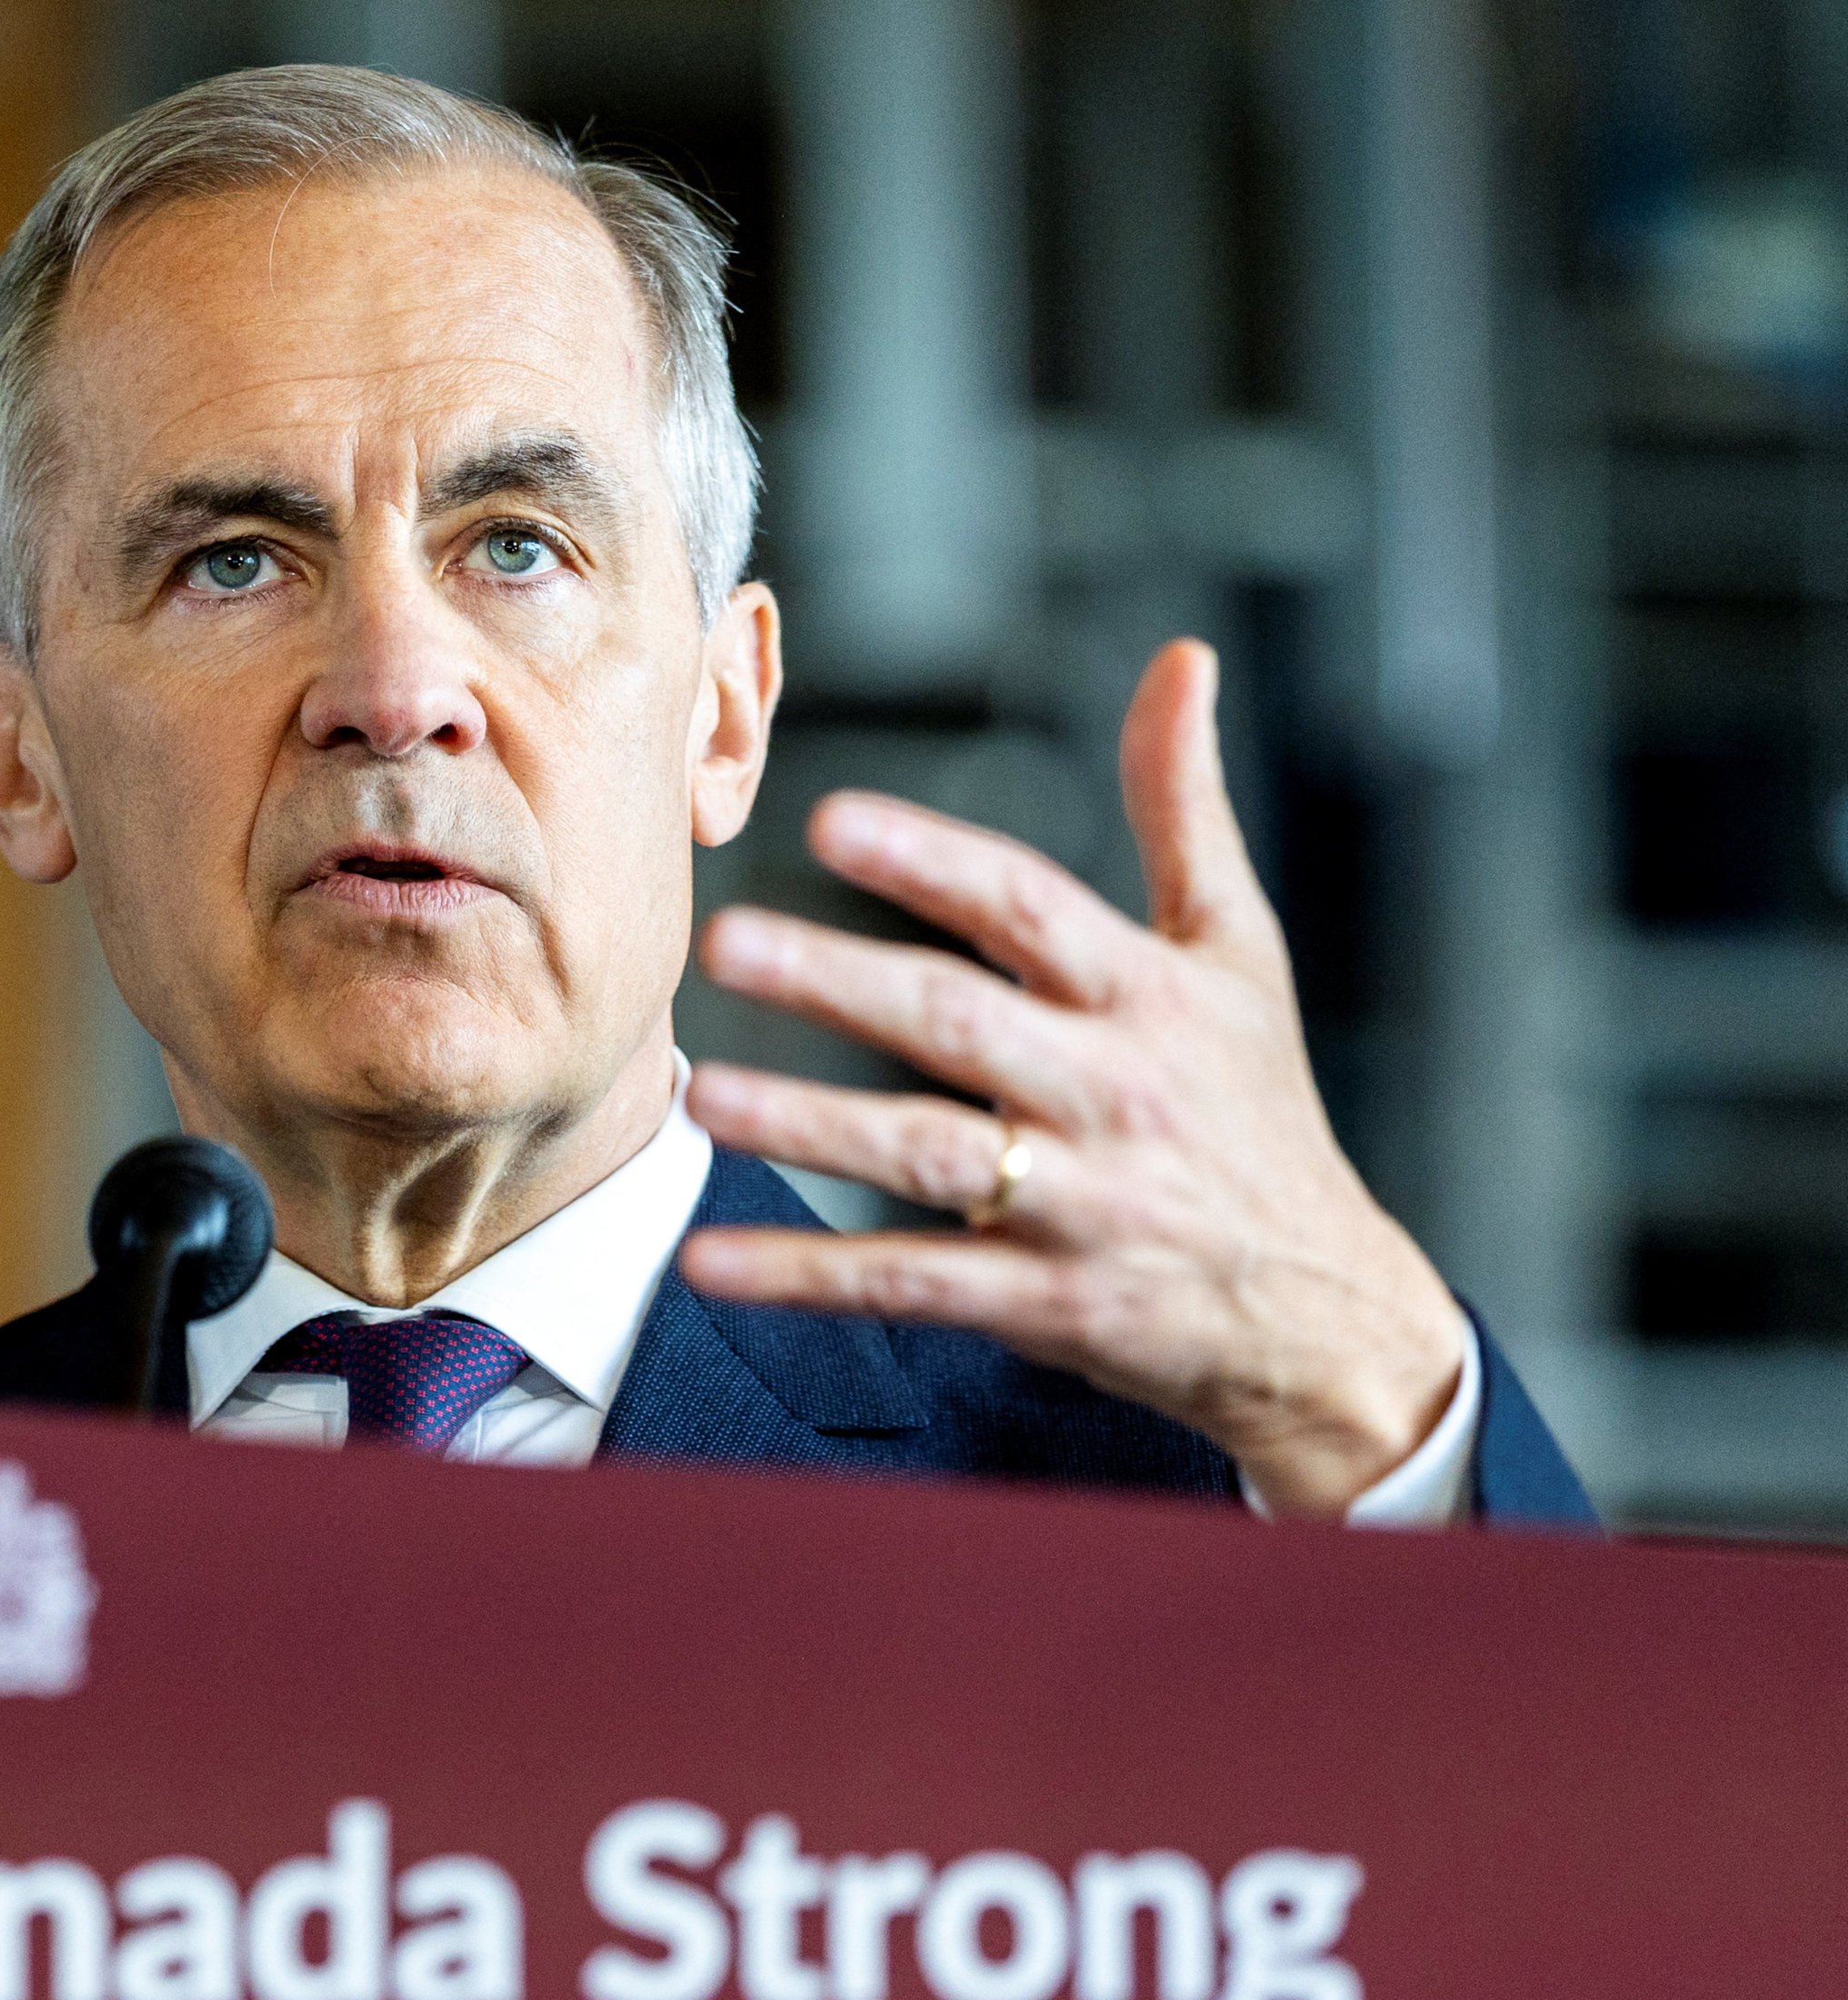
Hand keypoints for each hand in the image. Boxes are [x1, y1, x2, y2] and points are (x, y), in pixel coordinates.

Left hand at [679, 639, 1465, 1518]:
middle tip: (729, 941)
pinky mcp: (1045, 1302)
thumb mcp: (1237, 952)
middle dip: (842, 981)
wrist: (1325, 1310)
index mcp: (1149, 996)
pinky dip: (807, 1278)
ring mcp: (1079, 1203)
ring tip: (702, 1094)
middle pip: (961, 1023)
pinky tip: (706, 1265)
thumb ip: (1183, 808)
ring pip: (924, 1156)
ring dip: (810, 1126)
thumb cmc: (1256, 1110)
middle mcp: (1112, 1092)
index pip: (1031, 909)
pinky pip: (909, 1282)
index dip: (935, 862)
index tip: (831, 820)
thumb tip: (1179, 660)